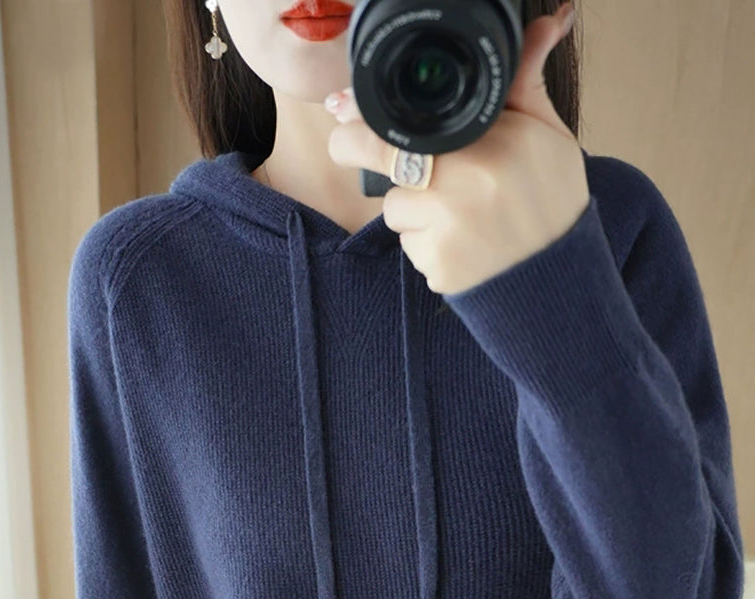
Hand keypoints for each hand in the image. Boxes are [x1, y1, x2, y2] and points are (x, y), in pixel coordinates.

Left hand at [325, 1, 589, 295]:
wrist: (558, 274)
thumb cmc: (550, 199)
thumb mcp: (545, 133)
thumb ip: (525, 82)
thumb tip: (548, 19)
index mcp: (486, 142)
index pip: (399, 123)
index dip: (360, 117)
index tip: (340, 108)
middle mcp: (460, 184)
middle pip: (378, 159)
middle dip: (355, 147)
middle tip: (347, 143)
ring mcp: (444, 230)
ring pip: (394, 207)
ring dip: (411, 207)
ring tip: (457, 212)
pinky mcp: (435, 267)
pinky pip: (409, 244)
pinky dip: (425, 242)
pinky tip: (459, 241)